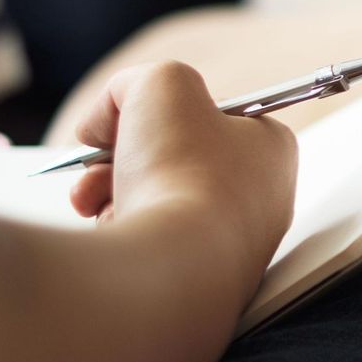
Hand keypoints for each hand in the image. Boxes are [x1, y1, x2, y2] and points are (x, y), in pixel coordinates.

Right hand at [67, 61, 296, 264]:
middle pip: (173, 158)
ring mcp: (229, 244)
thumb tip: (102, 123)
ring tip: (89, 198)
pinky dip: (120, 231)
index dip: (161, 109)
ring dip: (109, 189)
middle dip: (120, 154)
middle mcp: (260, 200)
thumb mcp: (159, 84)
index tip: (131, 117)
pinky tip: (111, 231)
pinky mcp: (197, 278)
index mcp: (271, 149)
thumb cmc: (182, 171)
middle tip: (96, 158)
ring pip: (153, 200)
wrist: (175, 267)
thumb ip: (133, 83)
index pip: (209, 113)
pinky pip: (148, 242)